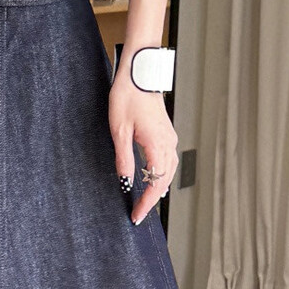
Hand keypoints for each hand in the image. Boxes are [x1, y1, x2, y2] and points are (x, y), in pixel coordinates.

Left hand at [108, 68, 178, 224]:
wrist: (139, 73)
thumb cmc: (127, 97)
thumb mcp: (119, 131)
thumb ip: (124, 160)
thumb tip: (125, 182)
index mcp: (157, 144)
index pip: (155, 182)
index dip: (147, 202)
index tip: (137, 215)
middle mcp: (168, 143)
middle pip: (165, 180)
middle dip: (152, 199)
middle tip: (140, 213)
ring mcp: (170, 137)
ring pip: (170, 171)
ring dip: (159, 188)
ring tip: (148, 202)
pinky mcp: (167, 133)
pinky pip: (169, 160)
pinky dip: (162, 174)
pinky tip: (155, 179)